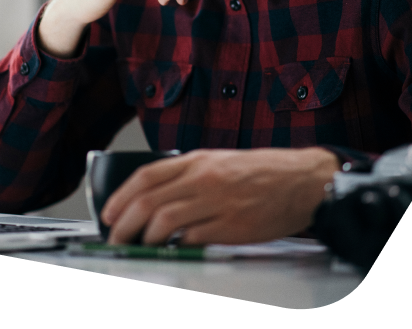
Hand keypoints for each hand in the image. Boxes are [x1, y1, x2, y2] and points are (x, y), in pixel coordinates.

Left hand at [100, 147, 339, 245]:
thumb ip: (188, 177)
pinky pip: (192, 239)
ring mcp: (217, 203)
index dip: (121, 196)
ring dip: (146, 239)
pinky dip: (177, 247)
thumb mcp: (220, 162)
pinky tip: (173, 251)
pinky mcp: (231, 226)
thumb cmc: (263, 173)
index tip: (109, 213)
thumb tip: (155, 198)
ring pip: (164, 222)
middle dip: (124, 224)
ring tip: (141, 247)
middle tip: (116, 238)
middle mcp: (203, 179)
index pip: (146, 176)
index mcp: (198, 161)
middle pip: (148, 202)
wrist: (302, 181)